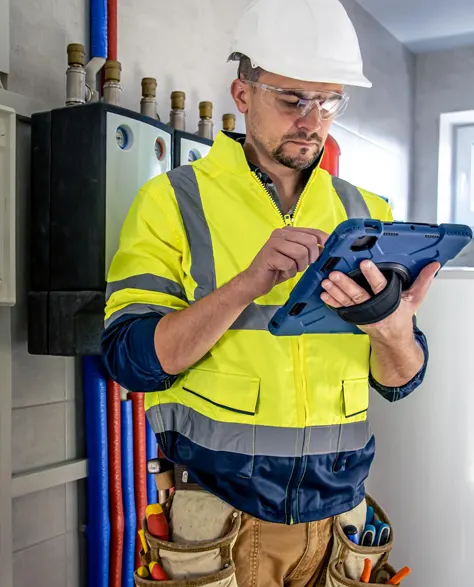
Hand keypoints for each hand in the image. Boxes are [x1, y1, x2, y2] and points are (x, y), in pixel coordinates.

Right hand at [240, 227, 328, 299]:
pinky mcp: (269, 255)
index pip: (314, 232)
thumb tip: (327, 249)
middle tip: (303, 266)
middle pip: (310, 242)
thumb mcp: (296, 258)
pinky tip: (282, 272)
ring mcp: (274, 243)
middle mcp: (281, 233)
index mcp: (288, 231)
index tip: (329, 252)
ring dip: (299, 266)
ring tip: (291, 269)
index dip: (325, 242)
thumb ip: (309, 250)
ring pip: (301, 252)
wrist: (254, 281)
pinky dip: (289, 272)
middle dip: (311, 258)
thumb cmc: (276, 269)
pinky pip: (290, 264)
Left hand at [320, 260, 439, 340]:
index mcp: (388, 302)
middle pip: (358, 295)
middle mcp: (373, 308)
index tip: (364, 264)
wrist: (392, 339)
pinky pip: (340, 308)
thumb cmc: (401, 317)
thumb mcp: (414, 299)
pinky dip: (331, 301)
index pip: (381, 287)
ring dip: (335, 291)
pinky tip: (324, 294)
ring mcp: (362, 313)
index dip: (372, 275)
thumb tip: (434, 266)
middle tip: (335, 274)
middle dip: (345, 285)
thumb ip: (423, 281)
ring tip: (326, 281)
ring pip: (346, 301)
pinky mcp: (353, 316)